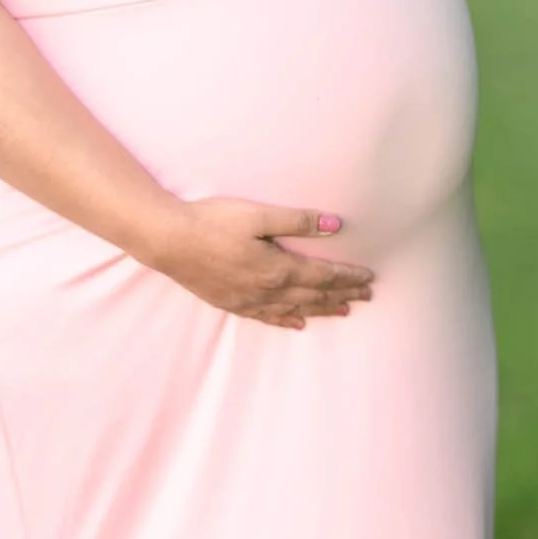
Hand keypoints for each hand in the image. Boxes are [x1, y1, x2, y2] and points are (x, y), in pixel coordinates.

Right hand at [147, 199, 374, 329]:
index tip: (369, 277)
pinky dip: (287, 320)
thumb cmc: (211, 222)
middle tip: (367, 296)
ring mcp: (248, 301)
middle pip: (314, 296)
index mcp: (278, 268)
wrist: (168, 241)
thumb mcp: (258, 215)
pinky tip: (297, 323)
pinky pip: (267, 317)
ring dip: (322, 310)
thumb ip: (297, 221)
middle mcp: (267, 290)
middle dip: (343, 295)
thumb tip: (335, 225)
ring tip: (344, 311)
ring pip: (295, 310)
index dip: (348, 277)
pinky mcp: (232, 303)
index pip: (323, 276)